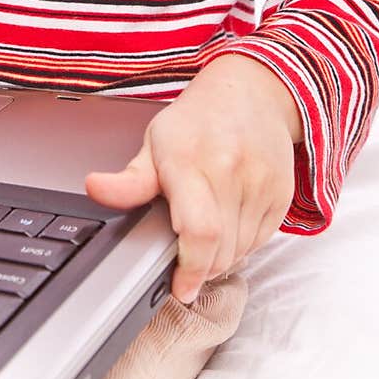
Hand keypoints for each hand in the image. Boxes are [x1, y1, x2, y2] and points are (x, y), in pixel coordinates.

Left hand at [84, 56, 298, 303]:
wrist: (250, 91)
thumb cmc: (197, 121)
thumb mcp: (154, 144)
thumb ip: (128, 180)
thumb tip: (95, 188)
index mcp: (190, 161)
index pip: (199, 232)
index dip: (190, 269)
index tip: (179, 287)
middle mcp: (230, 171)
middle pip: (220, 251)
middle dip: (200, 267)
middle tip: (186, 257)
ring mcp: (261, 182)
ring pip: (241, 251)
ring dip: (220, 258)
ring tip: (205, 232)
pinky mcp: (282, 193)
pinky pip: (261, 240)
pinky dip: (242, 244)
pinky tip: (229, 221)